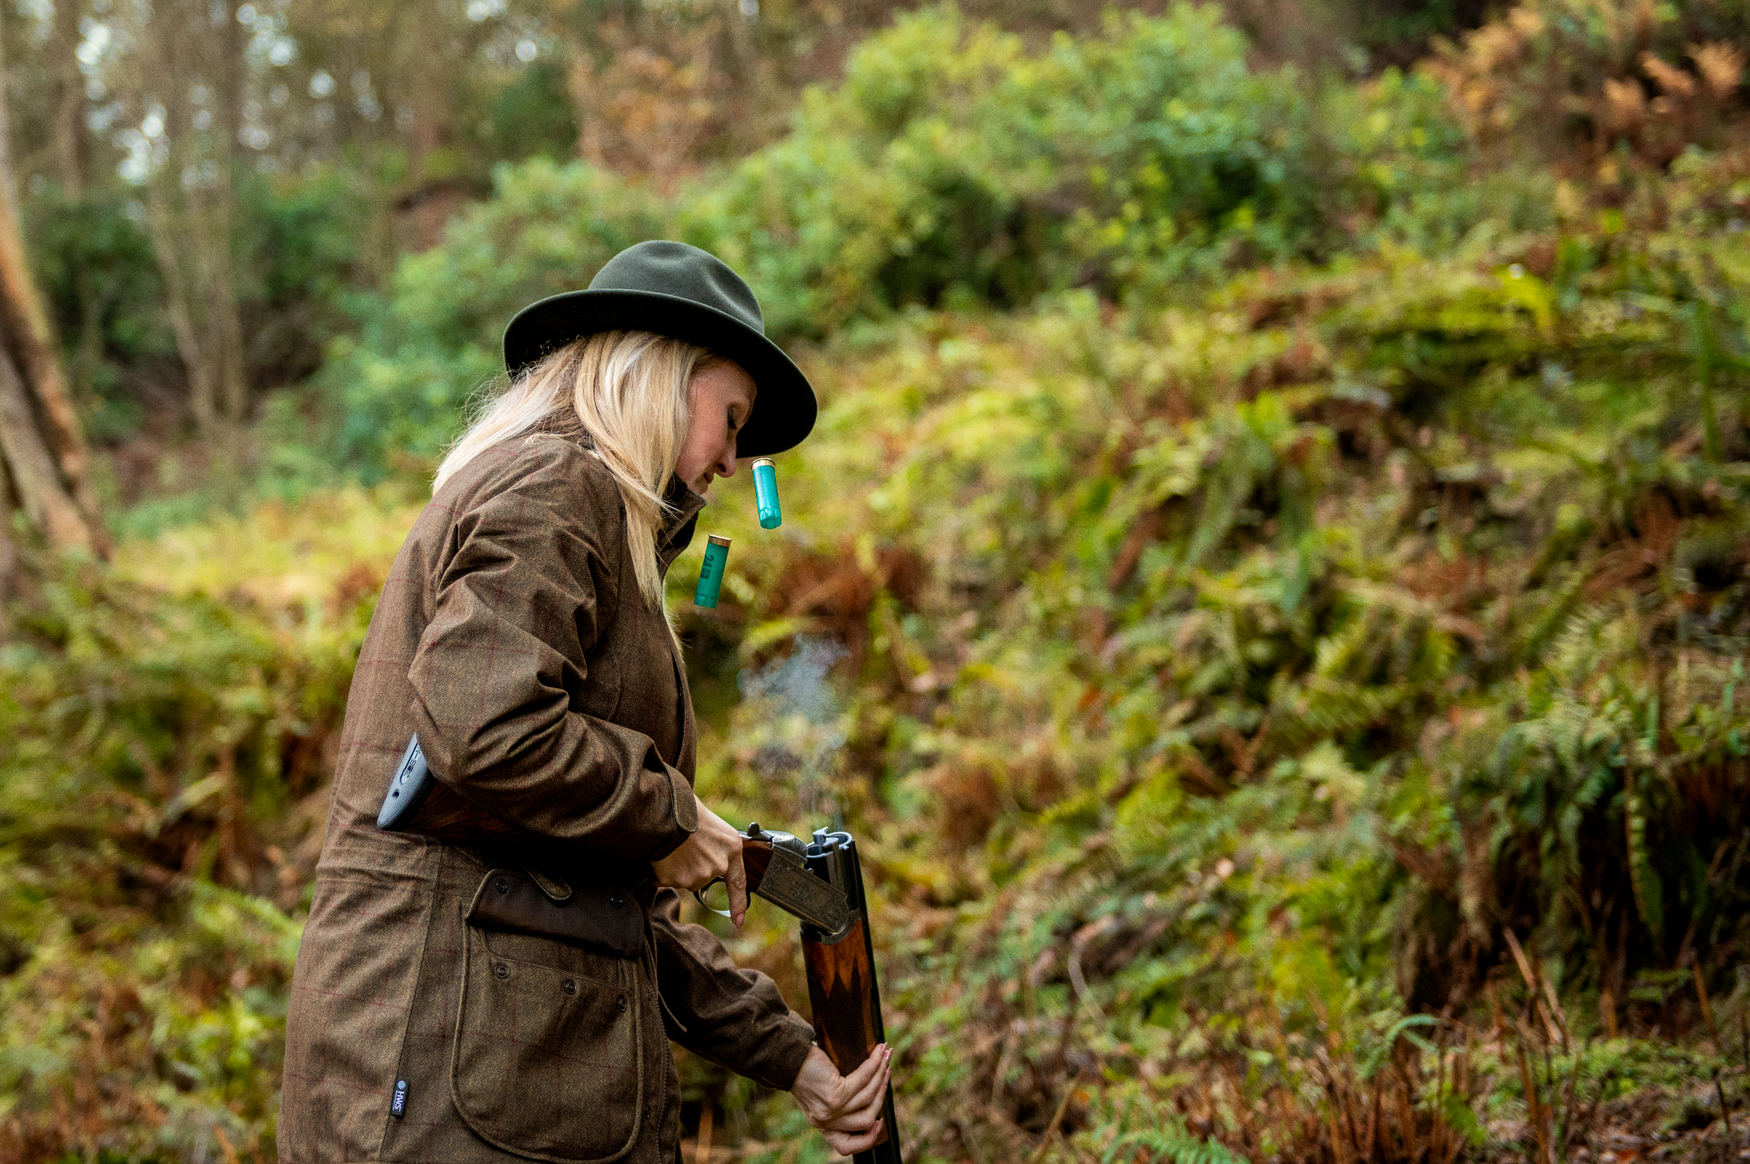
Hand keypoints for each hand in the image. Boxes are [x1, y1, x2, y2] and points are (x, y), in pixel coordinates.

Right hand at [651, 795, 747, 926]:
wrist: (667, 810)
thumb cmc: (687, 811)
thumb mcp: (712, 827)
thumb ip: (715, 847)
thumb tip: (706, 856)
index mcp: (732, 849)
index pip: (738, 883)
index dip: (738, 905)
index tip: (738, 923)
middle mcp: (719, 865)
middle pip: (704, 877)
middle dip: (692, 867)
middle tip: (683, 846)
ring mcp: (700, 875)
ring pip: (685, 879)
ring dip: (677, 868)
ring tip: (672, 847)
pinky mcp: (680, 880)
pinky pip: (667, 880)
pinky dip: (662, 871)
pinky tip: (662, 855)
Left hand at [790, 1043, 891, 1156]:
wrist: (788, 1057)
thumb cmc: (807, 1072)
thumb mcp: (822, 1096)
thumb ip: (842, 1105)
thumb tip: (874, 1096)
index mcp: (824, 1127)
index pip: (848, 1146)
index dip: (869, 1138)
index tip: (879, 1121)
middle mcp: (828, 1123)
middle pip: (868, 1119)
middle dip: (882, 1094)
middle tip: (887, 1072)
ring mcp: (832, 1110)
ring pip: (869, 1097)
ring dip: (881, 1075)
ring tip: (885, 1057)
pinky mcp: (835, 1095)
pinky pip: (863, 1080)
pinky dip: (874, 1065)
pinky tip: (879, 1054)